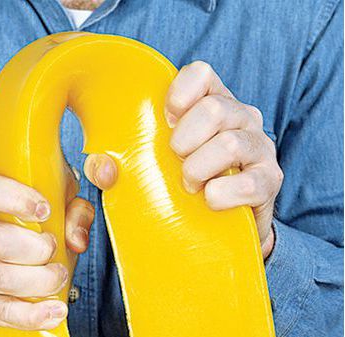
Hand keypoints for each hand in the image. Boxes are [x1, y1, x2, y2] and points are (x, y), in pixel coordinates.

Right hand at [0, 172, 93, 336]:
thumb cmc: (19, 229)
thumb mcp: (49, 207)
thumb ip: (71, 212)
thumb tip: (76, 240)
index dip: (18, 199)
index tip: (46, 211)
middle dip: (37, 249)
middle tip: (54, 249)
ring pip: (1, 278)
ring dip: (41, 280)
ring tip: (58, 276)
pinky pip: (2, 312)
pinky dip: (33, 315)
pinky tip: (55, 312)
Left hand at [84, 61, 282, 259]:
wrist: (220, 225)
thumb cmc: (184, 186)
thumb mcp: (153, 167)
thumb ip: (122, 164)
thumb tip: (102, 168)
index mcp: (212, 103)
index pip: (201, 74)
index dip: (179, 94)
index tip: (165, 122)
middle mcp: (241, 118)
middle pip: (215, 109)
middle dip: (185, 142)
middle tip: (177, 162)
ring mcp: (260, 148)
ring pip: (231, 143)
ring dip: (199, 169)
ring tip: (190, 185)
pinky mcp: (269, 181)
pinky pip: (249, 183)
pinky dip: (221, 194)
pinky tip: (210, 199)